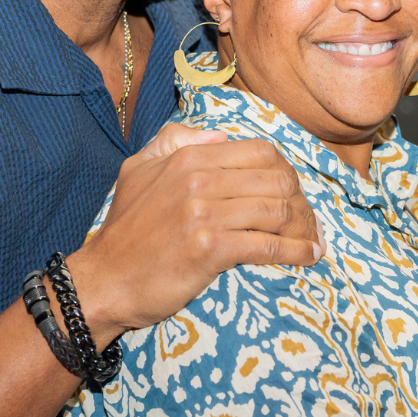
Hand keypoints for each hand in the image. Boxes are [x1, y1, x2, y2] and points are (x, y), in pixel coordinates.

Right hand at [69, 124, 320, 345]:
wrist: (104, 281)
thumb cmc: (124, 229)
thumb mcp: (138, 169)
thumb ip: (174, 140)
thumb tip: (218, 136)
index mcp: (188, 157)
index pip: (260, 152)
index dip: (286, 171)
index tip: (293, 192)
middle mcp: (199, 180)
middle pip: (277, 178)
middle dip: (302, 200)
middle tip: (308, 220)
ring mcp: (205, 215)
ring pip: (278, 210)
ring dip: (304, 227)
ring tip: (313, 240)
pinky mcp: (210, 250)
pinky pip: (269, 245)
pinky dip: (296, 251)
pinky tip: (308, 257)